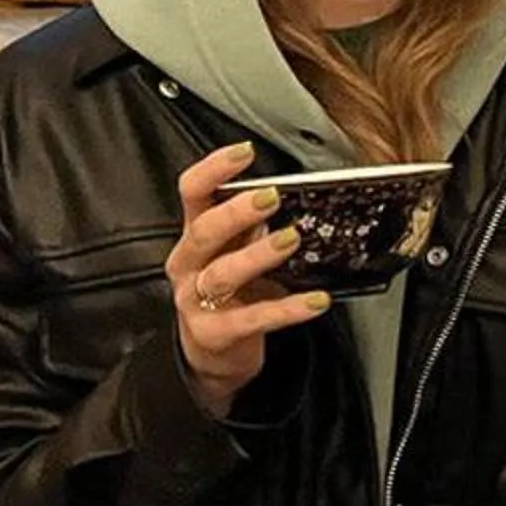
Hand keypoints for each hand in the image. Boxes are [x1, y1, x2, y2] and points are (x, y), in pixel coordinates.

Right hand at [166, 142, 331, 415]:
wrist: (213, 353)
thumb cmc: (230, 291)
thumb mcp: (234, 251)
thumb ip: (252, 226)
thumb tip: (293, 195)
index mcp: (195, 236)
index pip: (192, 194)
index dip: (213, 170)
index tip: (244, 152)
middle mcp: (190, 265)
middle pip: (203, 232)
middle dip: (236, 212)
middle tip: (271, 197)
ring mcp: (196, 301)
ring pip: (222, 274)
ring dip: (257, 255)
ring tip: (290, 240)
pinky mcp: (214, 333)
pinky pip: (253, 319)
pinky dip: (287, 309)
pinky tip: (316, 300)